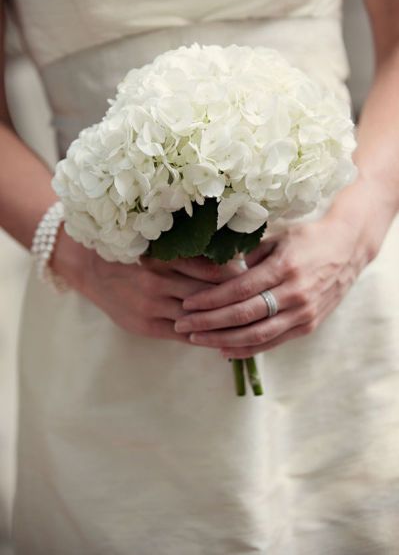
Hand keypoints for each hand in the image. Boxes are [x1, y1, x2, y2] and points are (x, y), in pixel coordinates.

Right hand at [51, 226, 242, 342]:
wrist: (91, 269)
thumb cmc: (132, 253)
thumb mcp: (159, 245)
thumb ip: (190, 254)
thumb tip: (232, 261)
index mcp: (166, 256)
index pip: (212, 269)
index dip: (238, 276)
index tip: (256, 277)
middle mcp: (159, 281)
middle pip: (209, 294)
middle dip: (236, 299)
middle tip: (260, 301)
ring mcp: (152, 306)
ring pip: (199, 317)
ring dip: (224, 320)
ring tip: (250, 320)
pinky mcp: (147, 326)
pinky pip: (184, 334)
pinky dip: (205, 335)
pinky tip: (223, 335)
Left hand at [175, 215, 372, 356]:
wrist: (348, 249)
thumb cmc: (307, 238)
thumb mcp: (279, 237)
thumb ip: (250, 256)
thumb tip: (221, 273)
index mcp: (283, 268)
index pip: (239, 290)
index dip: (210, 300)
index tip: (187, 304)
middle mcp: (294, 294)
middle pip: (244, 315)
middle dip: (209, 323)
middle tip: (182, 325)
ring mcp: (303, 313)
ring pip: (257, 335)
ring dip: (223, 340)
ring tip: (197, 340)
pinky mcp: (308, 326)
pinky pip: (273, 342)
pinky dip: (247, 348)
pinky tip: (224, 349)